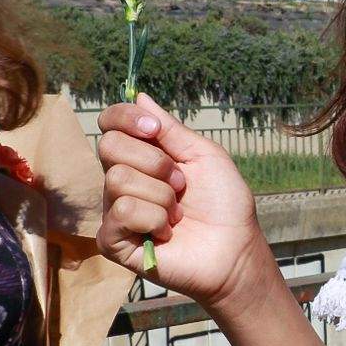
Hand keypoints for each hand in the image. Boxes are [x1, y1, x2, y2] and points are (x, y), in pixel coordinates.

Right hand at [96, 94, 273, 310]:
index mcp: (141, 156)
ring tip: (178, 214)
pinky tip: (165, 233)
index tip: (155, 130)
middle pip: (109, 146)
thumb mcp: (204, 156)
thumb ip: (170, 129)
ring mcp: (116, 211)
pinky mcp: (114, 242)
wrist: (236, 249)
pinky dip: (154, 219)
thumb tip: (139, 97)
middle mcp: (122, 180)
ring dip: (161, 196)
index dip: (125, 119)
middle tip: (180, 184)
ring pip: (118, 180)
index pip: (110, 124)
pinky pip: (122, 212)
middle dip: (155, 162)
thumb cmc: (224, 204)